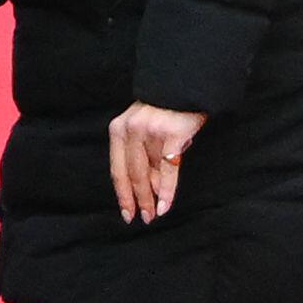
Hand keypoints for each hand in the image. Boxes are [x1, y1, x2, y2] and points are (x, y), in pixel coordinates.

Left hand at [108, 102, 205, 222]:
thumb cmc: (165, 110)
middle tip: (144, 218)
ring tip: (156, 213)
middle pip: (132, 175)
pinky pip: (168, 170)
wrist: (185, 84)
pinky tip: (166, 205)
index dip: (122, 194)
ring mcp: (150, 132)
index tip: (126, 213)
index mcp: (118, 130)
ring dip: (153, 197)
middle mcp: (130, 131)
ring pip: (150, 173)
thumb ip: (143, 155)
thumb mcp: (144, 128)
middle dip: (138, 199)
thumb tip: (151, 188)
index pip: (117, 169)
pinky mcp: (171, 134)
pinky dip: (168, 191)